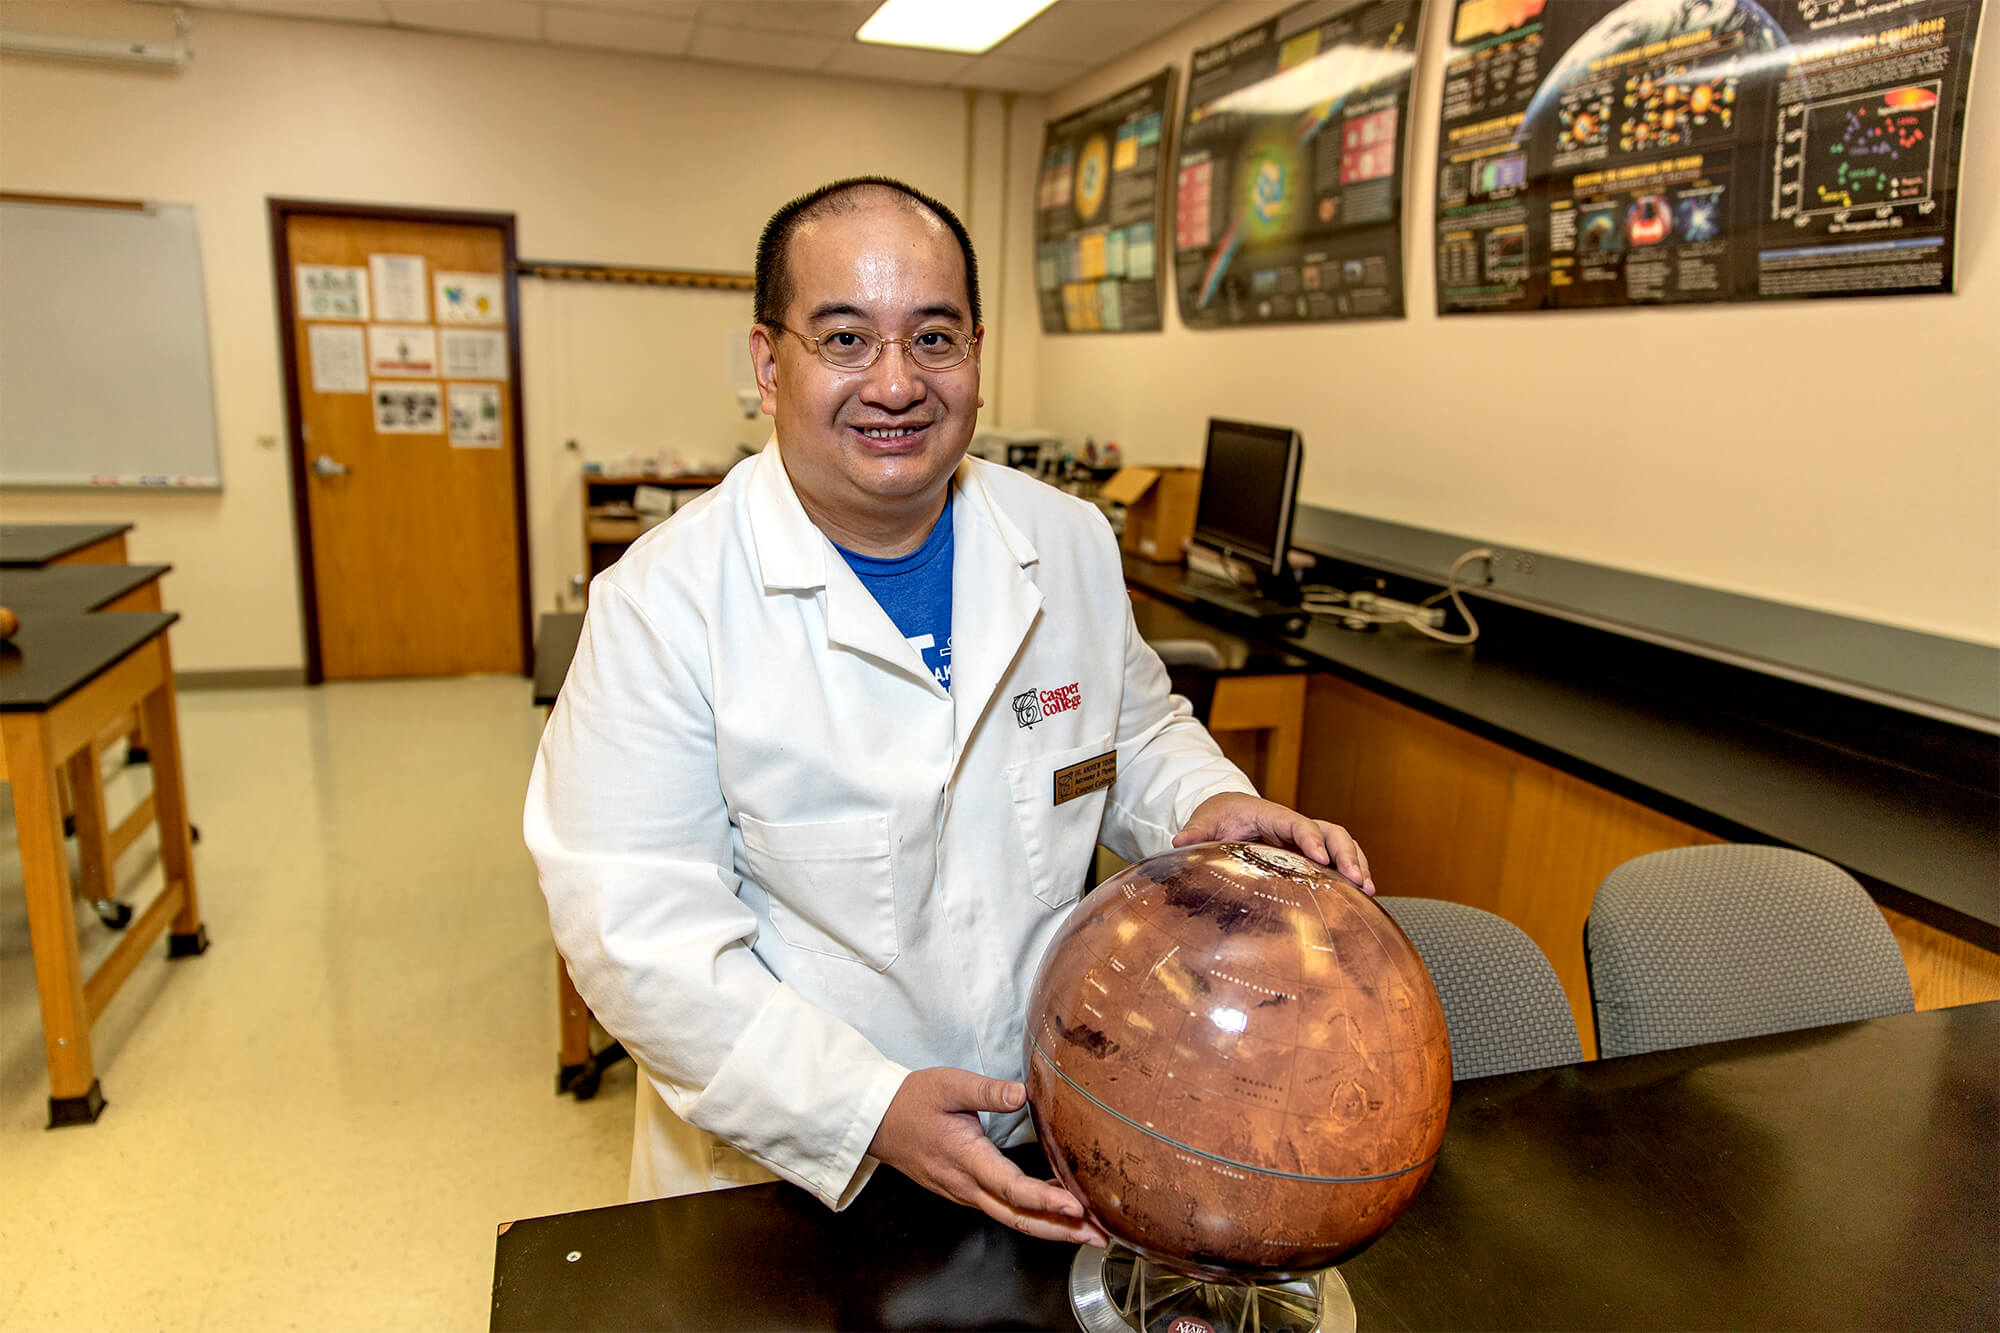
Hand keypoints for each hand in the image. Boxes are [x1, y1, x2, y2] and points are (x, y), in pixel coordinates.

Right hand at [868, 1067, 1108, 1246]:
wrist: (878, 1122)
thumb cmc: (913, 1100)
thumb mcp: (948, 1084)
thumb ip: (985, 1090)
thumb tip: (1022, 1093)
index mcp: (965, 1158)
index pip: (1011, 1188)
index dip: (1045, 1200)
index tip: (1076, 1206)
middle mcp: (966, 1186)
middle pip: (1019, 1218)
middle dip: (1061, 1231)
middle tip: (1100, 1237)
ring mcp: (965, 1194)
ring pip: (1013, 1220)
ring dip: (1052, 1229)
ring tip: (1089, 1232)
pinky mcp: (966, 1193)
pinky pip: (1004, 1211)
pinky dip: (1034, 1217)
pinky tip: (1057, 1212)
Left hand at [1174, 792, 1374, 892]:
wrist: (1230, 811)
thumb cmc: (1220, 815)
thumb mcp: (1206, 819)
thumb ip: (1196, 831)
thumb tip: (1180, 842)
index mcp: (1273, 815)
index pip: (1299, 825)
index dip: (1311, 840)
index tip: (1320, 859)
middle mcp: (1295, 826)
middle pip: (1332, 832)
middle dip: (1347, 854)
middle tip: (1358, 881)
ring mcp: (1306, 840)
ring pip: (1342, 844)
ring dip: (1357, 864)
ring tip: (1369, 891)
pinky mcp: (1310, 854)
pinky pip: (1338, 859)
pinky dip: (1352, 873)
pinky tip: (1362, 897)